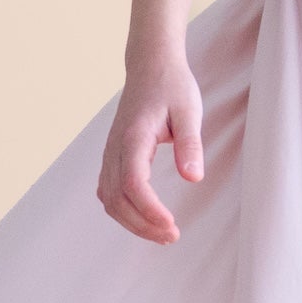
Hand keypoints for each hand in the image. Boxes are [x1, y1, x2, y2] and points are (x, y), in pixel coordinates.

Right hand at [97, 50, 203, 243]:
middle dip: (142, 224)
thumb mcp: (189, 110)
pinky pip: (108, 192)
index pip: (133, 182)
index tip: (172, 225)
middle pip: (117, 198)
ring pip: (109, 199)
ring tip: (162, 234)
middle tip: (172, 236)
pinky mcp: (112, 156)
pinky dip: (123, 211)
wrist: (150, 66)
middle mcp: (115, 147)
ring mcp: (110, 153)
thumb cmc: (172, 86)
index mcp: (134, 136)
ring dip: (132, 222)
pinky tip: (145, 219)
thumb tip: (193, 178)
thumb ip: (190, 144)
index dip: (149, 210)